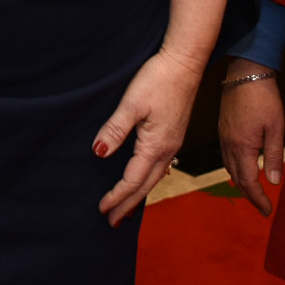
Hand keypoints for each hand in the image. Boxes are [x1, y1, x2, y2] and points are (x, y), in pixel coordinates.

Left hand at [96, 48, 204, 225]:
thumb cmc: (158, 79)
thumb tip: (99, 154)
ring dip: (139, 195)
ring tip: (126, 209)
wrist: (185, 62)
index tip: (102, 209)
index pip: (133, 180)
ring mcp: (173, 143)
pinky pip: (159, 166)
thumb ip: (115, 130)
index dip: (117, 196)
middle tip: (112, 222)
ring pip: (154, 178)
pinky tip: (142, 179)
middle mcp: (168, 149)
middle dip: (128, 205)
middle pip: (145, 186)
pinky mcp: (173, 134)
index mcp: (156, 145)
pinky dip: (147, 180)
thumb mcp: (131, 103)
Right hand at [215, 68, 284, 216]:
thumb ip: (273, 156)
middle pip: (236, 178)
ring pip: (229, 168)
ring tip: (254, 191)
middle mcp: (228, 145)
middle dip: (249, 194)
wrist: (245, 72)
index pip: (248, 181)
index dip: (258, 199)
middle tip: (263, 206)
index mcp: (242, 147)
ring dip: (241, 182)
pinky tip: (243, 168)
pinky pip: (226, 156)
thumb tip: (273, 181)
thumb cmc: (264, 97)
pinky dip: (235, 168)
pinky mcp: (222, 129)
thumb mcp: (276, 127)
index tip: (268, 211)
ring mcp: (223, 136)